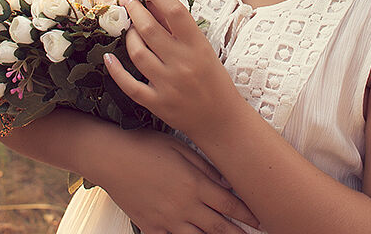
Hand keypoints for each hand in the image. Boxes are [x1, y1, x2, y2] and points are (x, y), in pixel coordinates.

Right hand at [97, 127, 258, 233]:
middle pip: (219, 226)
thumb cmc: (144, 145)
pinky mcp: (150, 226)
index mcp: (194, 183)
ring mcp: (167, 219)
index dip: (248, 213)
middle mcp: (184, 205)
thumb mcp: (179, 147)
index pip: (230, 204)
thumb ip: (205, 166)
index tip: (260, 219)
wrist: (110, 156)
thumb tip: (226, 182)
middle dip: (239, 233)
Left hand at [105, 0, 243, 138]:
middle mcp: (182, 64)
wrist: (222, 120)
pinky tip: (108, 57)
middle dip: (134, 9)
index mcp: (198, 46)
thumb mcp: (203, 50)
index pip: (174, 12)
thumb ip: (179, 30)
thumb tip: (154, 4)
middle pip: (150, 29)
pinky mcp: (157, 104)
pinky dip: (116, 70)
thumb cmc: (213, 80)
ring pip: (137, 53)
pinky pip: (129, 84)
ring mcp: (168, 85)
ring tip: (129, 28)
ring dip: (128, 36)